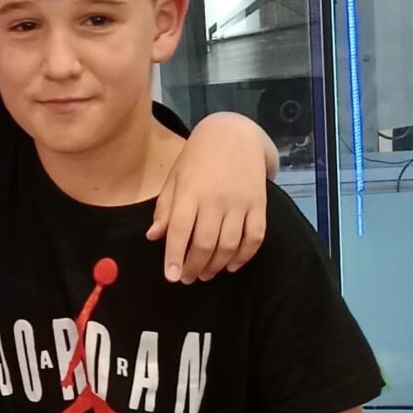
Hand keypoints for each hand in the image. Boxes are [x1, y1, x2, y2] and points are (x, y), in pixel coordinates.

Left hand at [147, 114, 271, 281]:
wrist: (236, 133)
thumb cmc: (198, 157)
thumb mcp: (175, 177)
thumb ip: (165, 208)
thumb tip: (153, 237)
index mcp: (190, 191)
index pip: (180, 229)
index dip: (174, 256)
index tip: (171, 276)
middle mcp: (216, 198)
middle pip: (205, 243)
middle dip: (194, 267)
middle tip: (187, 278)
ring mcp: (240, 202)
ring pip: (229, 245)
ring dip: (216, 265)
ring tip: (206, 274)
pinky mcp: (259, 204)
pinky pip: (255, 237)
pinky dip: (244, 256)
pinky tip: (232, 265)